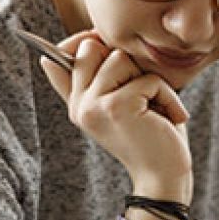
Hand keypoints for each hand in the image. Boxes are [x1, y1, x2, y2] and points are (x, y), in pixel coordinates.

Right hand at [40, 30, 192, 202]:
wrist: (164, 177)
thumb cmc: (150, 135)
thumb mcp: (119, 104)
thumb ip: (95, 80)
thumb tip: (48, 54)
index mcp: (76, 103)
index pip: (59, 57)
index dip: (83, 42)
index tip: (103, 45)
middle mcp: (78, 105)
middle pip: (92, 46)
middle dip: (124, 61)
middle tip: (141, 91)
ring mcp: (92, 106)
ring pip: (119, 58)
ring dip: (150, 80)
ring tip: (156, 107)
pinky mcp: (115, 108)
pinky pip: (147, 79)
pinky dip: (167, 96)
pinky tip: (170, 118)